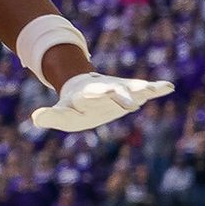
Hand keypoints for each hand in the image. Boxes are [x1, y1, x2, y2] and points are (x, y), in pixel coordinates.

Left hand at [31, 71, 173, 131]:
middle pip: (114, 90)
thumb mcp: (62, 114)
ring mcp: (119, 89)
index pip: (91, 94)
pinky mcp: (131, 91)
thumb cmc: (73, 106)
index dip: (96, 94)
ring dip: (141, 89)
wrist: (83, 89)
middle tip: (131, 102)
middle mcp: (105, 89)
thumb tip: (36, 118)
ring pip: (131, 88)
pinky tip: (167, 86)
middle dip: (121, 95)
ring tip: (153, 89)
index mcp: (86, 94)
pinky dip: (156, 88)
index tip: (104, 92)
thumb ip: (51, 116)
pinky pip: (146, 90)